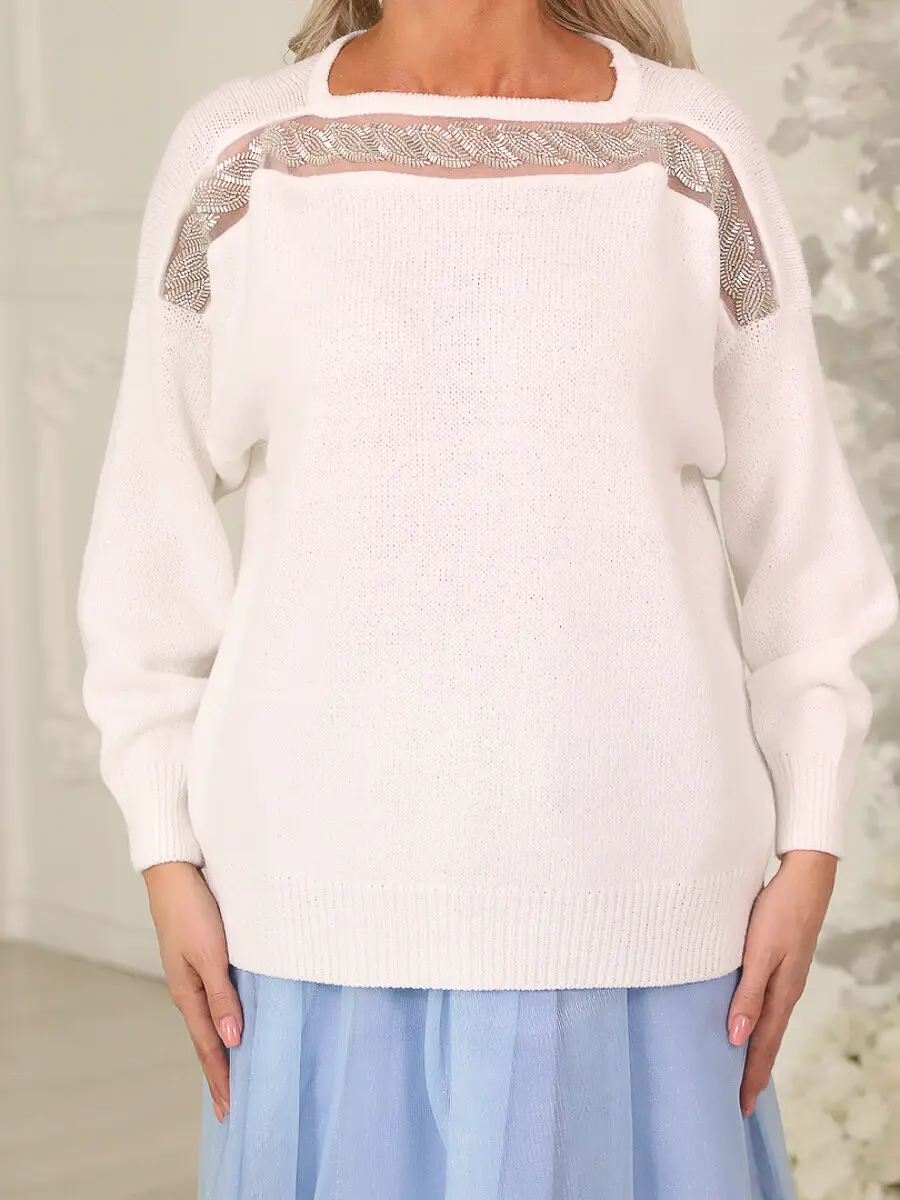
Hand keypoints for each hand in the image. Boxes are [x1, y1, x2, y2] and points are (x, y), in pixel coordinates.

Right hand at [143, 861, 242, 1123]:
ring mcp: (193, 973)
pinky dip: (223, 1020)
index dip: (221, 1078)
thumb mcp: (210, 954)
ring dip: (222, 1049)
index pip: (209, 1046)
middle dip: (219, 1073)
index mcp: (188, 993)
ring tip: (233, 1074)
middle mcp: (190, 988)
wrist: (174, 871)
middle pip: (207, 1039)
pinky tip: (232, 1023)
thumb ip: (222, 995)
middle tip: (230, 1107)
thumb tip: (233, 1040)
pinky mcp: (201, 956)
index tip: (230, 1110)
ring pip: (211, 1020)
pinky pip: (214, 999)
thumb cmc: (193, 910)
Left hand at [727, 849, 836, 1116]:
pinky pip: (768, 1004)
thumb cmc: (778, 912)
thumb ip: (749, 993)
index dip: (751, 1076)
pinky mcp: (782, 963)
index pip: (763, 1045)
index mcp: (782, 994)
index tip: (741, 1107)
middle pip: (768, 1040)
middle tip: (741, 1103)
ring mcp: (786, 978)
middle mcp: (786, 991)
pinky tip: (748, 1023)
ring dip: (755, 1049)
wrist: (804, 878)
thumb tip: (737, 1038)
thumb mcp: (759, 952)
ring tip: (743, 1071)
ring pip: (769, 1023)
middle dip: (754, 1071)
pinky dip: (758, 1023)